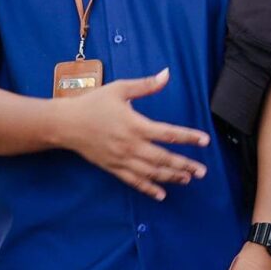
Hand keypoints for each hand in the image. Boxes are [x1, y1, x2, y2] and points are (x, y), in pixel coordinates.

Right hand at [54, 71, 210, 199]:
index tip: (204, 140)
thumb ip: (146, 85)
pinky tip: (161, 194)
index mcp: (135, 125)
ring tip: (188, 179)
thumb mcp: (120, 89)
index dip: (188, 137)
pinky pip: (134, 181)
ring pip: (152, 172)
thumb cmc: (92, 104)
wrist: (66, 124)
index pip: (168, 133)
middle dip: (185, 165)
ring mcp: (122, 159)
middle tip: (202, 170)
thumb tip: (166, 74)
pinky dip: (149, 189)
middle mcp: (130, 145)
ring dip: (171, 177)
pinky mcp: (113, 167)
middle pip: (164, 158)